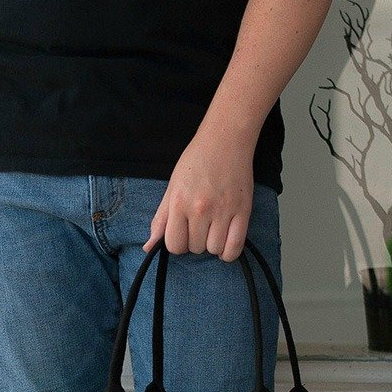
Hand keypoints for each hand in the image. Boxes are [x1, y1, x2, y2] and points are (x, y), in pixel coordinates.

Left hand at [144, 131, 254, 262]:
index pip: (174, 245)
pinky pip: (235, 248)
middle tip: (200, 224)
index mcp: (180, 203)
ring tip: (213, 229)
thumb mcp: (172, 188)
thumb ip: (161, 220)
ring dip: (213, 245)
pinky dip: (228, 252)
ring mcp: (223, 211)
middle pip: (195, 248)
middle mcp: (200, 209)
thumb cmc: (196, 161)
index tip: (183, 233)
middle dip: (195, 241)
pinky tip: (225, 240)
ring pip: (214, 250)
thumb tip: (148, 247)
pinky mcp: (243, 211)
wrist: (225, 140)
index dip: (177, 243)